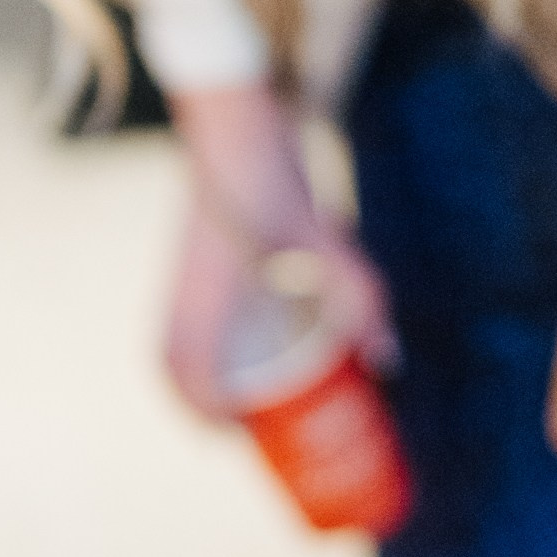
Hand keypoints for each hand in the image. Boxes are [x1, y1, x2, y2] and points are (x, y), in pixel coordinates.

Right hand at [163, 82, 395, 420]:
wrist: (232, 123)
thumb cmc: (275, 179)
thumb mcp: (328, 239)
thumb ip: (359, 295)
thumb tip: (388, 361)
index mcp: (203, 297)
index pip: (188, 372)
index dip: (208, 412)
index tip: (241, 432)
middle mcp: (180, 294)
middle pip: (170, 370)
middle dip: (197, 409)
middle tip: (241, 430)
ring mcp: (176, 280)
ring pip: (168, 349)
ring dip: (192, 384)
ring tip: (234, 404)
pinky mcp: (184, 268)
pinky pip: (175, 324)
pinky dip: (190, 352)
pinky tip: (224, 355)